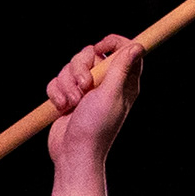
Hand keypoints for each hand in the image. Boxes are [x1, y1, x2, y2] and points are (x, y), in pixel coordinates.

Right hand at [43, 36, 142, 167]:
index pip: (124, 49)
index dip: (112, 43)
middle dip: (80, 68)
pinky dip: (56, 93)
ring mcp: (85, 90)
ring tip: (71, 103)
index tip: (99, 49)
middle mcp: (105, 83)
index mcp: (123, 81)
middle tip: (83, 87)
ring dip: (66, 84)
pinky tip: (61, 108)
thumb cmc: (95, 127)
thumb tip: (138, 46)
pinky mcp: (68, 96)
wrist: (73, 152)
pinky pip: (57, 81)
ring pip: (70, 67)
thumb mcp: (110, 94)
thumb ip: (121, 68)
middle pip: (90, 54)